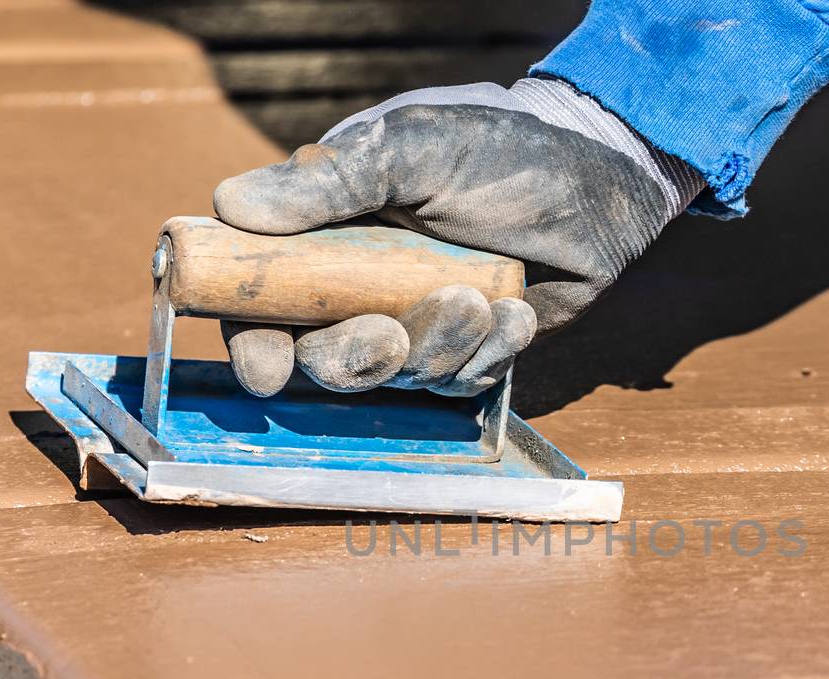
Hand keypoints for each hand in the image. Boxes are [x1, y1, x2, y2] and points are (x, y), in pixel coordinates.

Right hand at [212, 78, 700, 396]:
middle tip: (391, 334)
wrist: (596, 175)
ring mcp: (418, 321)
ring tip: (476, 299)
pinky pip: (462, 380)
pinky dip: (486, 353)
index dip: (257, 345)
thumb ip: (330, 182)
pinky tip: (513, 311)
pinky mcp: (472, 347)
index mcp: (326, 236)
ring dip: (435, 349)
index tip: (269, 367)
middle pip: (324, 359)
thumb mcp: (412, 149)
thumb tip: (232, 205)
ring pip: (398, 376)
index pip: (266, 306)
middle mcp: (362, 287)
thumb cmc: (499, 148)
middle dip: (353, 359)